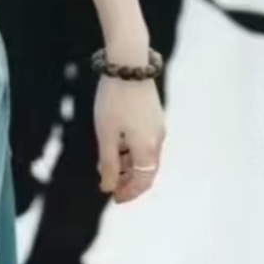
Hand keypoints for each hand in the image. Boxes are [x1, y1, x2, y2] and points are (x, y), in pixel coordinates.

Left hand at [95, 73, 164, 203]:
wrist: (128, 66)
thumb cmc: (114, 101)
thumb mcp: (106, 135)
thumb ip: (109, 163)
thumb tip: (108, 187)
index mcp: (147, 148)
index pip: (142, 181)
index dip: (129, 192)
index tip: (114, 198)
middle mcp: (157, 140)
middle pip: (146, 170)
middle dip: (129, 182)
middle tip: (111, 187)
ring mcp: (157, 126)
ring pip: (145, 156)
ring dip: (129, 166)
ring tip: (107, 166)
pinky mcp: (153, 115)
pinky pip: (145, 142)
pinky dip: (132, 151)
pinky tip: (116, 146)